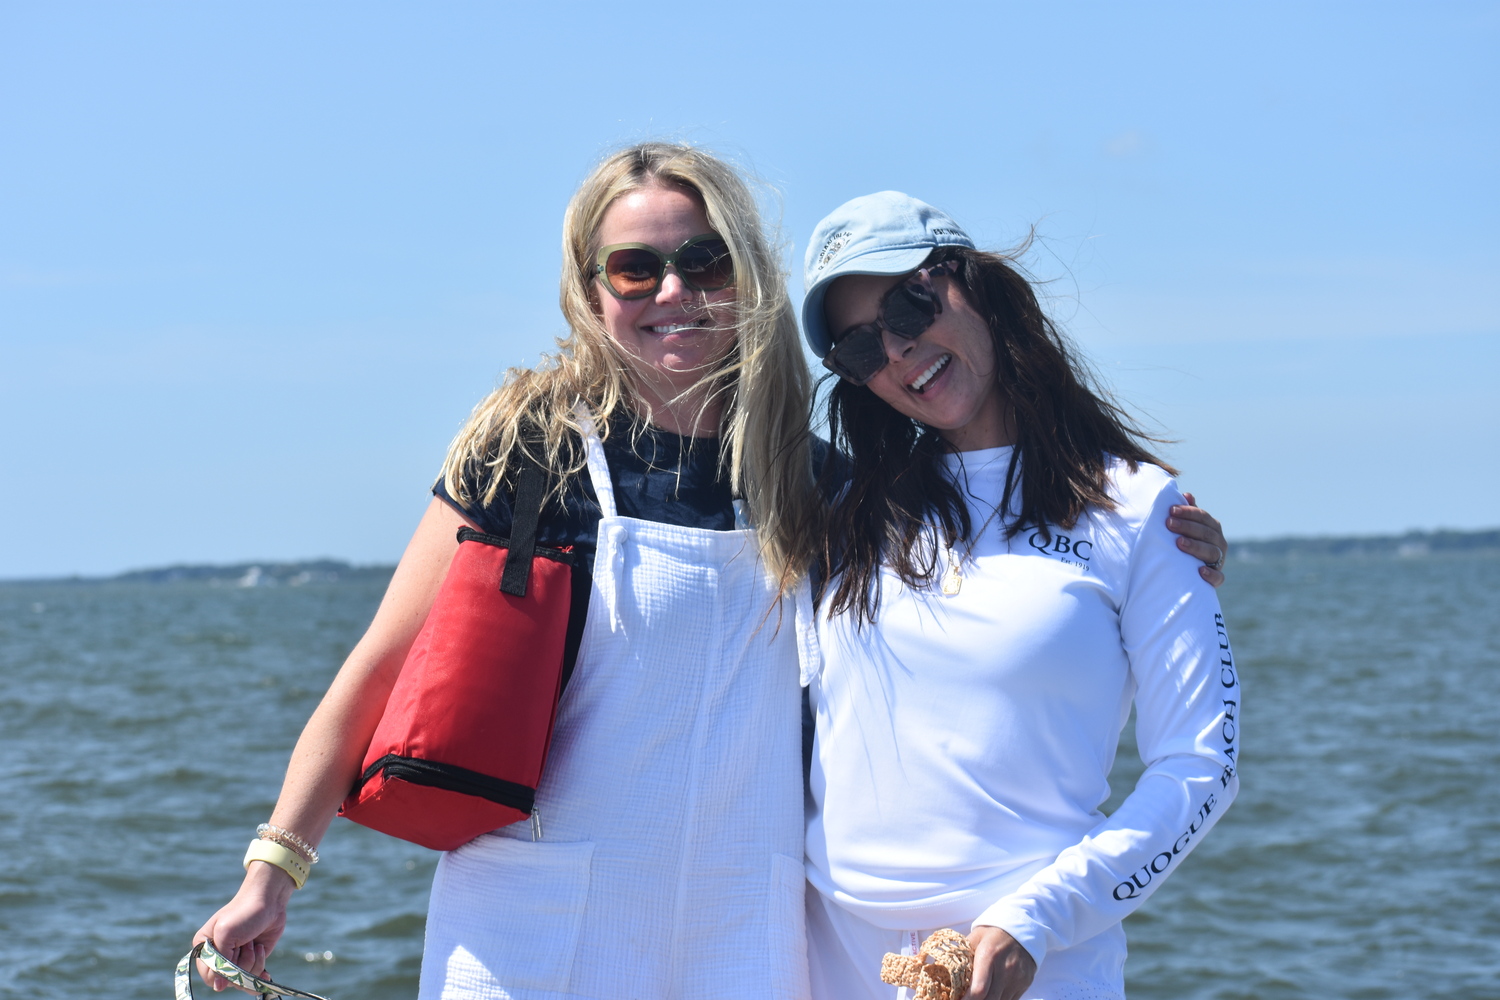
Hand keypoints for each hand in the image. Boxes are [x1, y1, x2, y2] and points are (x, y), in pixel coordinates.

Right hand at [193, 861, 295, 991]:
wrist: (270, 900)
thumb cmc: (244, 912)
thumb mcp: (227, 934)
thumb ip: (220, 961)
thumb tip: (218, 988)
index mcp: (204, 948)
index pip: (209, 975)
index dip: (224, 971)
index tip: (235, 953)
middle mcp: (218, 956)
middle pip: (227, 980)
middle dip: (241, 964)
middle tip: (247, 943)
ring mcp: (236, 959)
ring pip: (242, 980)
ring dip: (253, 963)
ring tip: (256, 944)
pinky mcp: (252, 960)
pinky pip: (253, 979)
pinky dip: (259, 976)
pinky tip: (266, 971)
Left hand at [966, 925, 1035, 999]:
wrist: (1022, 927)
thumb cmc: (992, 933)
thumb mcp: (975, 938)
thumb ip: (963, 956)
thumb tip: (947, 972)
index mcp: (989, 956)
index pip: (979, 990)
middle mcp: (1005, 970)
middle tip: (966, 999)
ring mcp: (1017, 978)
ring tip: (978, 996)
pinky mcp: (1025, 983)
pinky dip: (998, 999)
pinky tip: (991, 994)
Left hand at [1167, 492, 1227, 587]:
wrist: (1189, 571)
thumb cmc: (1186, 542)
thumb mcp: (1187, 526)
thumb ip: (1188, 512)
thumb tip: (1187, 495)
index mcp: (1213, 528)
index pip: (1203, 517)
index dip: (1188, 513)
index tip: (1171, 510)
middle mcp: (1219, 543)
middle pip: (1206, 533)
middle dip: (1187, 527)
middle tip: (1169, 523)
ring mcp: (1219, 560)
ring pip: (1211, 552)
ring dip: (1195, 546)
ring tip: (1179, 543)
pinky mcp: (1217, 577)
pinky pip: (1218, 577)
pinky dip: (1211, 575)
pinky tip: (1200, 571)